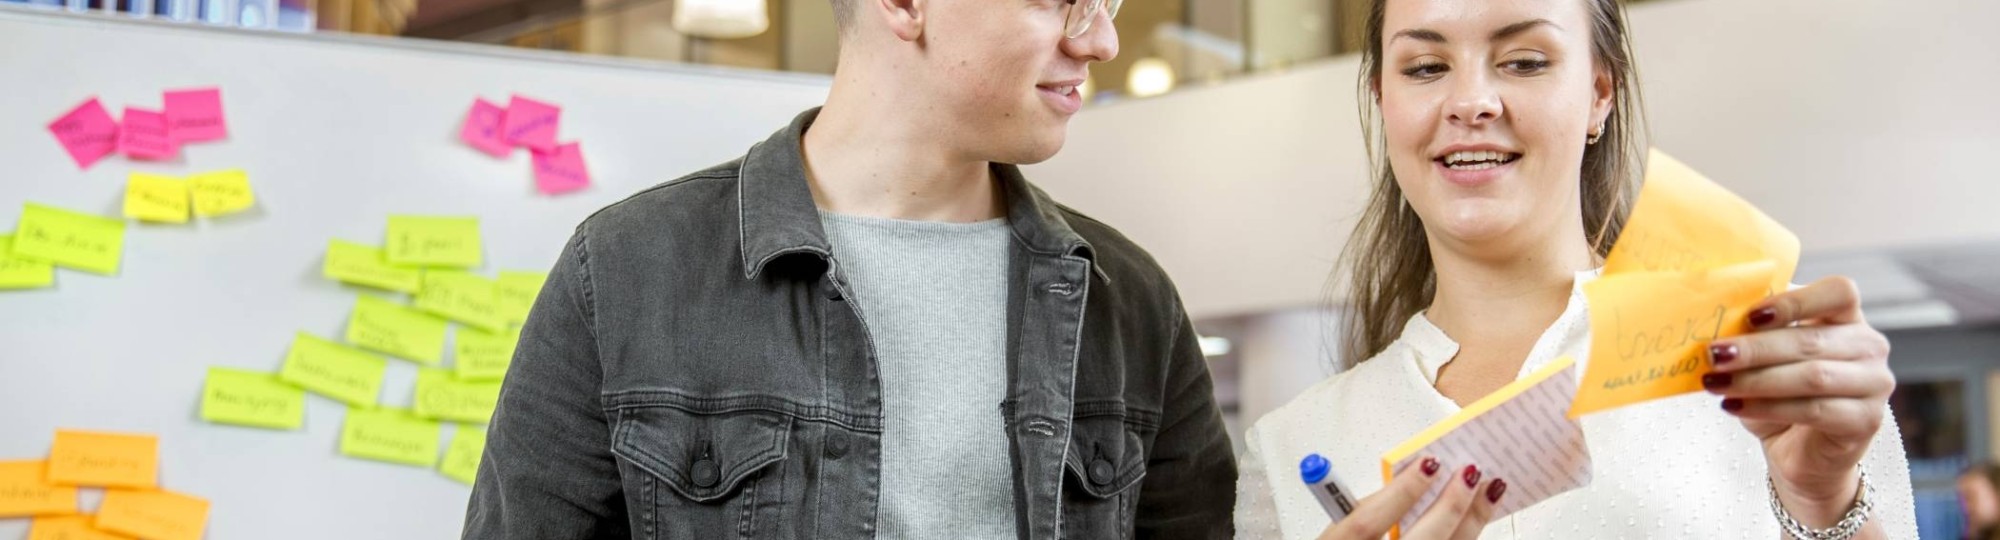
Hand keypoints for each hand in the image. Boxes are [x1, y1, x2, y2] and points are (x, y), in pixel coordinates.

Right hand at [1317, 457, 1504, 539]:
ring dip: (1474, 519)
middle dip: (1451, 505)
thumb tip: (1414, 474)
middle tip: (1469, 473)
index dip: (1402, 492)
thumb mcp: (1342, 528)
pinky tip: (1480, 515)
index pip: (1370, 522)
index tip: (1430, 463)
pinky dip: (1470, 533)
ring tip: (1489, 489)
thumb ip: (1373, 504)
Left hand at [1703, 276, 1894, 525]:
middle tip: (1714, 354)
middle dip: (1756, 349)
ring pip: (1812, 377)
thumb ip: (1754, 334)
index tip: (1751, 316)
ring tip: (1715, 384)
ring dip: (1756, 380)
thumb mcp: (1765, 358)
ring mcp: (1875, 384)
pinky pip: (1814, 410)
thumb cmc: (1780, 393)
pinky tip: (1733, 406)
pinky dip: (1768, 408)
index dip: (1795, 302)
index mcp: (1848, 318)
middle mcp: (1869, 346)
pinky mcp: (1866, 420)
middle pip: (1812, 340)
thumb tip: (1713, 322)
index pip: (1838, 292)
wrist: (1800, 451)